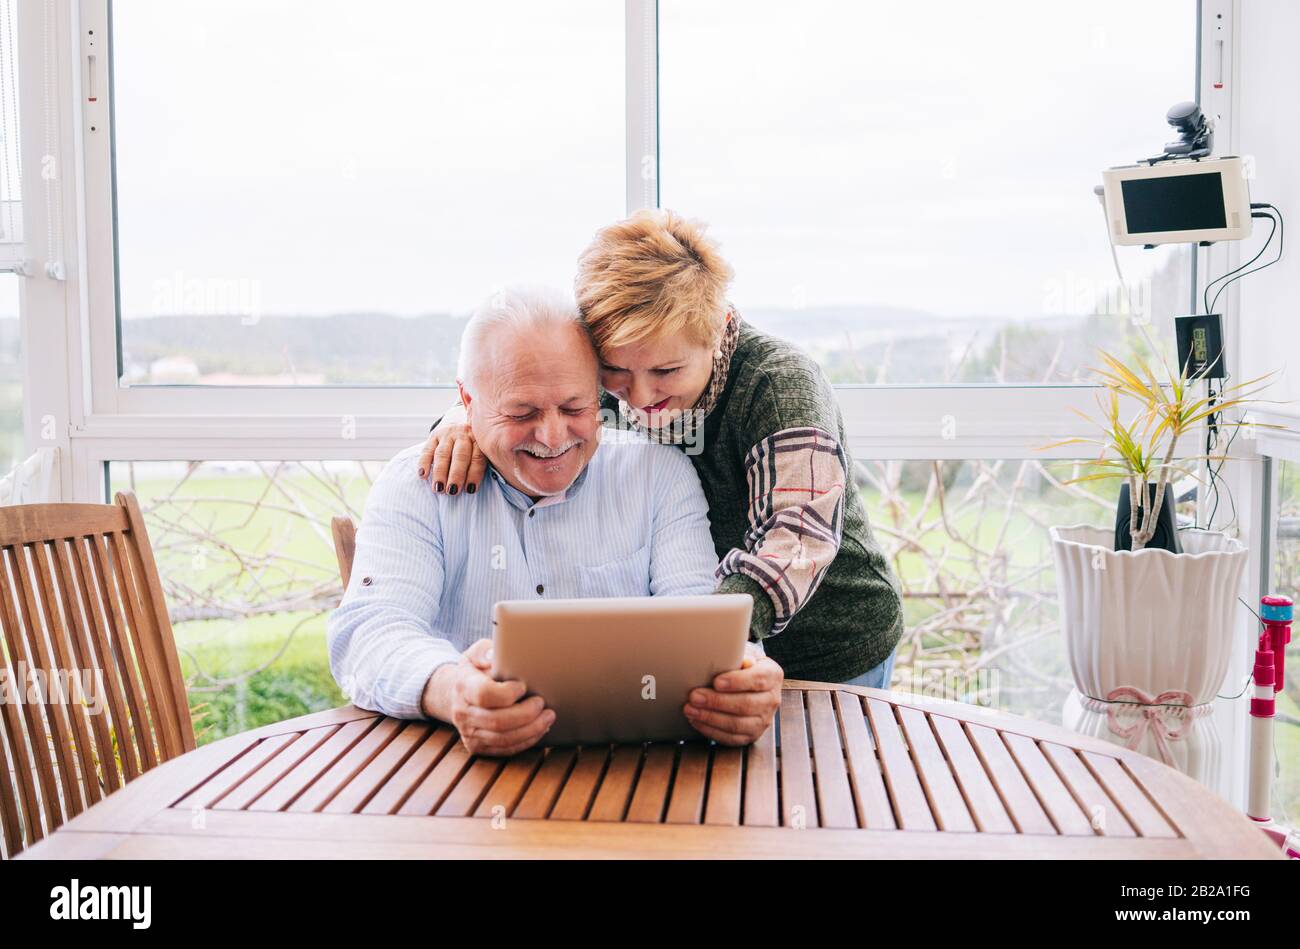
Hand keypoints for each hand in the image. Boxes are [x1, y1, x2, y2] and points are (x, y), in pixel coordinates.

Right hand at [417, 406, 486, 495]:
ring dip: (440, 472)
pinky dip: (424, 463)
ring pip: (442, 454)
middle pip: (460, 456)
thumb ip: (485, 463)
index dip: (474, 475)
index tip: (470, 490)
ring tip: (438, 489)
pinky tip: (423, 475)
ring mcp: (448, 433)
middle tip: (452, 491)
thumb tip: (494, 483)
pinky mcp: (434, 435)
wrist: (461, 423)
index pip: (477, 458)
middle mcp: (464, 434)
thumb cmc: (475, 447)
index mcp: (479, 440)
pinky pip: (427, 449)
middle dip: (456, 475)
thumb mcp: (484, 449)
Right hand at [421, 639, 554, 755]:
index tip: (523, 686)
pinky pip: (504, 749)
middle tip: (542, 703)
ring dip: (531, 729)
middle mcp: (462, 712)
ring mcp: (468, 732)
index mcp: (463, 686)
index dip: (507, 693)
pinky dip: (526, 741)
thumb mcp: (477, 654)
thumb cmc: (476, 670)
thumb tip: (496, 656)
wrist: (456, 694)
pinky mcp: (477, 746)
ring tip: (548, 717)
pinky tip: (539, 729)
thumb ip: (486, 651)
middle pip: (497, 720)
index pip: (484, 694)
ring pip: (503, 738)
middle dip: (525, 714)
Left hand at [683, 644, 782, 745]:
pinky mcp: (752, 735)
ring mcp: (764, 720)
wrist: (751, 683)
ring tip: (690, 710)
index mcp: (773, 675)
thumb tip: (736, 659)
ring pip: (737, 724)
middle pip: (746, 704)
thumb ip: (739, 654)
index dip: (737, 682)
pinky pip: (731, 738)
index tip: (716, 682)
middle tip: (694, 696)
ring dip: (710, 718)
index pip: (757, 680)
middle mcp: (772, 699)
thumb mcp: (744, 653)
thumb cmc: (743, 665)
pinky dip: (711, 731)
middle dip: (717, 702)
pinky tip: (696, 721)